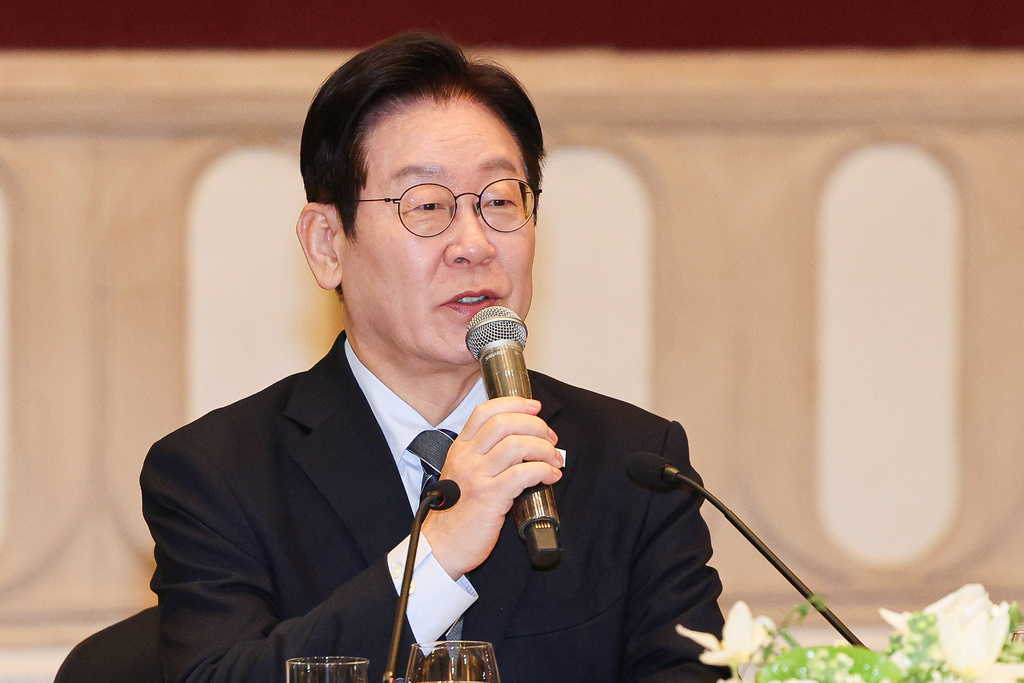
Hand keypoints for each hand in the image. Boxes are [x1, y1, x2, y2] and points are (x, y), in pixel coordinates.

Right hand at [421, 396, 562, 578]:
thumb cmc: (455, 514)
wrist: (441, 546)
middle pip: (504, 423)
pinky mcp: (490, 497)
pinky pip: (523, 474)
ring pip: (517, 445)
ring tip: (554, 460)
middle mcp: (467, 458)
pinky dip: (543, 470)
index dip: (513, 404)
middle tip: (550, 438)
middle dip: (535, 425)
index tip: (534, 407)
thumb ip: (482, 457)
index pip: (485, 412)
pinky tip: (550, 476)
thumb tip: (520, 444)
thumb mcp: (460, 475)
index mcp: (459, 449)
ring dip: (544, 449)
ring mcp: (477, 476)